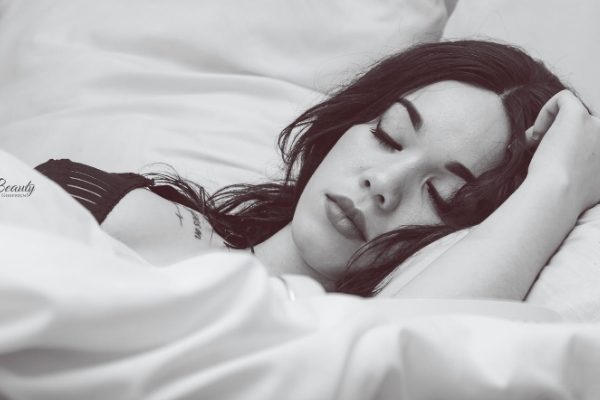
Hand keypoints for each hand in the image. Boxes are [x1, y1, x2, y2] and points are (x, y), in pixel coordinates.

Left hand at [526, 90, 599, 213]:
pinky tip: (535, 134)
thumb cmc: (563, 198)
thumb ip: (591, 177)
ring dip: (552, 127)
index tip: (557, 163)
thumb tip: (578, 170)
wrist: (557, 194)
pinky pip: (564, 99)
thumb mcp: (589, 192)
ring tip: (534, 145)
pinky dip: (547, 111)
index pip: (592, 144)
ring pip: (574, 115)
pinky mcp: (578, 115)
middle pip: (585, 130)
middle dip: (562, 138)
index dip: (573, 150)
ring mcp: (598, 126)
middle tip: (541, 153)